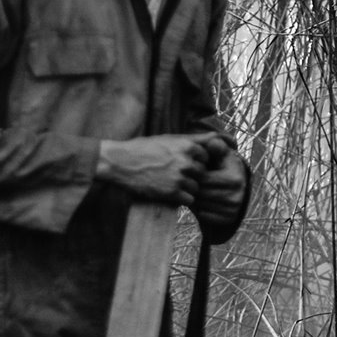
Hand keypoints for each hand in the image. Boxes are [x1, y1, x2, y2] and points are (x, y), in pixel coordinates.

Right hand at [94, 133, 220, 205]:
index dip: (197, 161)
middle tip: (176, 173)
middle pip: (202, 173)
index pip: (206, 157)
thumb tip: (216, 137)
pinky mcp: (172, 193)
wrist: (120, 162)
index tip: (186, 162)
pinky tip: (169, 191)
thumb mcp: (169, 139)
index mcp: (187, 146)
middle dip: (193, 174)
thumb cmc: (144, 148)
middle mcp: (186, 162)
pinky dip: (182, 198)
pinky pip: (189, 199)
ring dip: (187, 187)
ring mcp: (179, 178)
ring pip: (197, 187)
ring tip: (171, 182)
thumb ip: (195, 139)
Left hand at [195, 141, 246, 231]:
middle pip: (202, 194)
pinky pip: (206, 216)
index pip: (205, 179)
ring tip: (190, 192)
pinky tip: (199, 202)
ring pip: (202, 205)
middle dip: (192, 188)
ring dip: (194, 199)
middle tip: (185, 184)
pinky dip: (199, 210)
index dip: (194, 175)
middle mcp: (238, 195)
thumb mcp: (220, 154)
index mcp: (235, 178)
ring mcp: (234, 208)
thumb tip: (213, 142)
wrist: (234, 185)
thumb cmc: (222, 166)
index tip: (189, 172)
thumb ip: (215, 147)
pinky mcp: (229, 218)